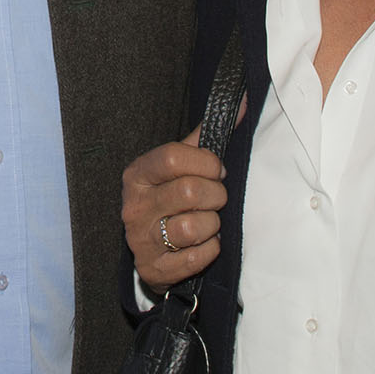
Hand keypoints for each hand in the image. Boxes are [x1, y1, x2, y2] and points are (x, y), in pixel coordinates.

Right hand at [121, 131, 229, 290]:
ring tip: (208, 223)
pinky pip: (195, 257)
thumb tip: (241, 105)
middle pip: (189, 191)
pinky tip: (202, 244)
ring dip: (212, 226)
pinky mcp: (152, 268)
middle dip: (215, 196)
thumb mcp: (178, 167)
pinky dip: (209, 250)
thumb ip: (204, 138)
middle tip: (216, 199)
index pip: (173, 158)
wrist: (151, 250)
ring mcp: (140, 239)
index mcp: (137, 174)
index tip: (217, 171)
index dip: (206, 163)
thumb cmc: (170, 200)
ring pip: (191, 227)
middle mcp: (133, 205)